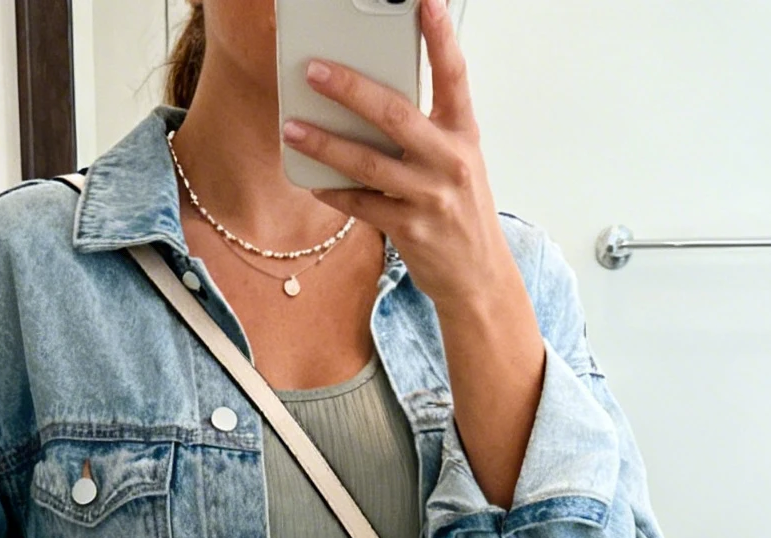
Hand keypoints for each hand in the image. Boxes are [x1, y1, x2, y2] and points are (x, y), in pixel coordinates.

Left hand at [283, 0, 545, 508]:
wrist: (478, 278)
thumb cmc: (460, 212)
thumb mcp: (457, 162)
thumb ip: (425, 130)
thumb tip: (371, 102)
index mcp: (464, 134)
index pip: (454, 74)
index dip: (439, 36)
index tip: (423, 1)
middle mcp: (450, 160)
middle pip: (395, 115)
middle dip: (350, 89)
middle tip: (314, 70)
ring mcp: (430, 196)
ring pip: (368, 162)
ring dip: (325, 143)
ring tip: (292, 128)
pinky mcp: (409, 229)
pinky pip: (361, 204)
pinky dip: (333, 191)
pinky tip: (310, 179)